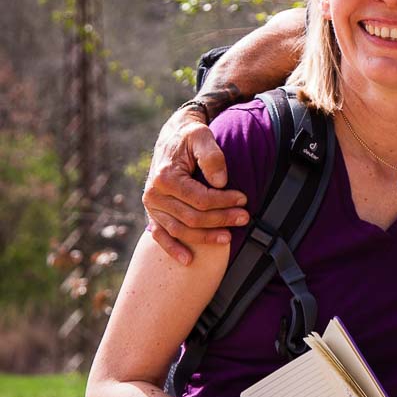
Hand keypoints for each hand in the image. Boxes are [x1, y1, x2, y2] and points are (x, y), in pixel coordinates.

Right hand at [143, 107, 249, 264]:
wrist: (173, 137)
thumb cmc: (189, 137)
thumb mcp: (201, 135)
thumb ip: (212, 156)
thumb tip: (220, 182)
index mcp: (165, 177)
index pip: (200, 199)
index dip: (224, 202)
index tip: (244, 199)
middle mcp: (154, 195)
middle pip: (193, 218)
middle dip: (222, 219)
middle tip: (245, 218)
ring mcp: (152, 207)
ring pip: (181, 230)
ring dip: (206, 238)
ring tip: (229, 238)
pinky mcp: (153, 213)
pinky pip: (161, 236)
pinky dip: (173, 249)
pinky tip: (188, 260)